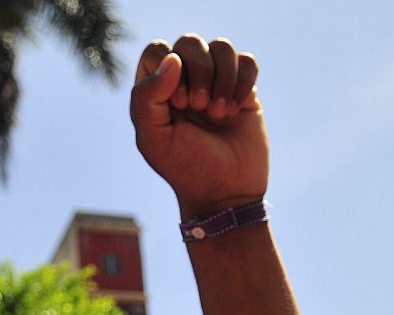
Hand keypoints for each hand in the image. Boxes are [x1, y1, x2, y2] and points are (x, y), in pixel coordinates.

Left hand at [130, 36, 267, 218]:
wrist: (225, 192)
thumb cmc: (184, 168)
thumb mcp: (153, 139)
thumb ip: (147, 98)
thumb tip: (173, 59)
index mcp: (157, 90)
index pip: (157, 50)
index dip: (167, 68)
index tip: (176, 103)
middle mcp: (185, 81)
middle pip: (189, 42)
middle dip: (198, 72)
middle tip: (198, 108)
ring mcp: (216, 83)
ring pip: (221, 47)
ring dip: (222, 78)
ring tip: (219, 114)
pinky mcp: (244, 89)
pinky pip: (247, 61)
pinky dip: (243, 81)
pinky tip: (237, 109)